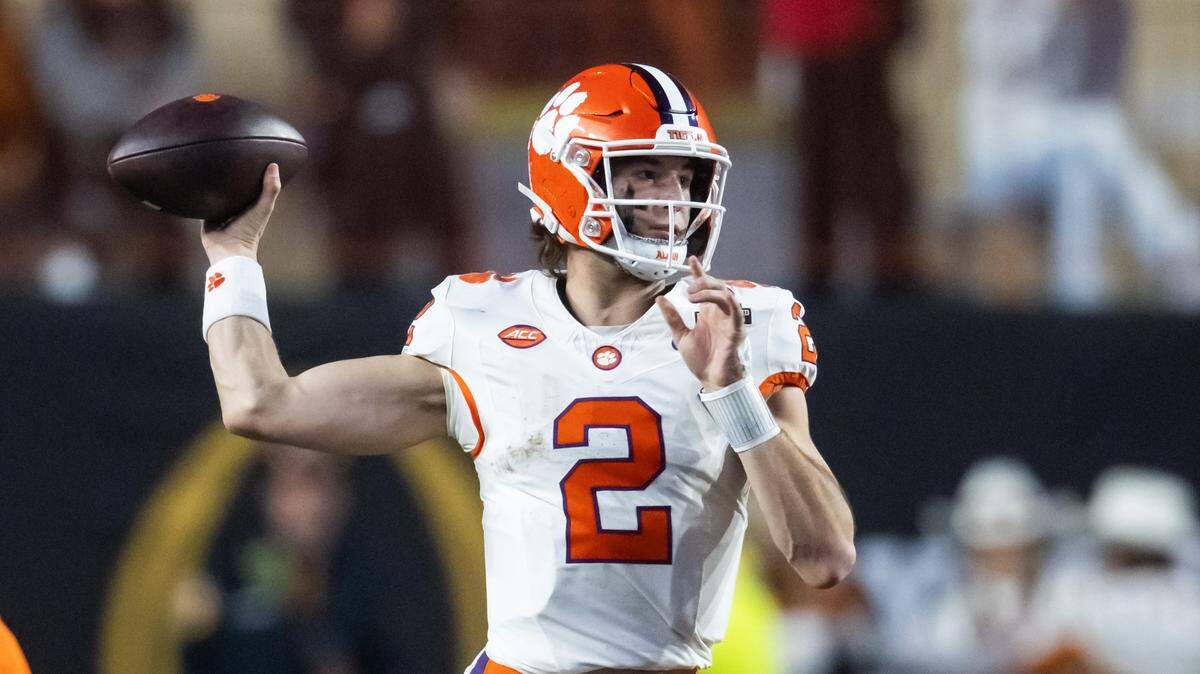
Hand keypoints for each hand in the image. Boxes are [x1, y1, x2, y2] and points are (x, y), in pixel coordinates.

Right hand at [200, 163, 280, 264]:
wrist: (228, 249)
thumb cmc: (250, 230)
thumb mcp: (264, 208)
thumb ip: (270, 189)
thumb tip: (274, 165)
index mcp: (252, 204)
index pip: (253, 183)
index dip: (253, 171)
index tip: (251, 153)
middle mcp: (237, 205)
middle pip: (234, 186)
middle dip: (231, 173)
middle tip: (227, 152)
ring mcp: (221, 209)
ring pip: (218, 191)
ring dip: (215, 181)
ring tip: (210, 160)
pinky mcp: (207, 213)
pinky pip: (202, 199)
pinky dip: (201, 192)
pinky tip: (197, 177)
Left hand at [656, 256, 745, 389]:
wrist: (711, 380)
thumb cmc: (701, 360)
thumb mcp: (680, 336)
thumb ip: (672, 317)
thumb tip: (660, 298)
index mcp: (708, 313)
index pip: (705, 287)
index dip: (699, 272)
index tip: (692, 260)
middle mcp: (720, 314)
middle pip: (717, 287)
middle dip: (704, 281)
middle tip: (689, 287)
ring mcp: (729, 321)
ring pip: (726, 295)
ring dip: (711, 290)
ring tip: (694, 295)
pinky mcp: (736, 330)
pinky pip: (737, 312)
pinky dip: (729, 302)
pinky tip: (718, 298)